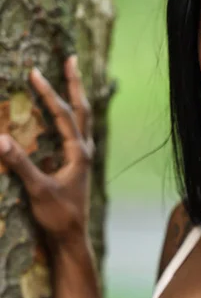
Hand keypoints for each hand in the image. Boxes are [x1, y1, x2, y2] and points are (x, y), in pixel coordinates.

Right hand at [0, 56, 94, 248]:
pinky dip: (71, 115)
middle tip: (71, 59)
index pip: (64, 116)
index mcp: (79, 153)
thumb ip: (19, 164)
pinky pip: (77, 130)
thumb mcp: (38, 190)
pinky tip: (65, 113)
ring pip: (83, 118)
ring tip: (72, 76)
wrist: (72, 238)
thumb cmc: (59, 216)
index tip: (35, 73)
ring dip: (76, 96)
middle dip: (75, 83)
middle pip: (83, 109)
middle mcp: (85, 150)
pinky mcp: (77, 163)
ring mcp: (83, 156)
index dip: (49, 94)